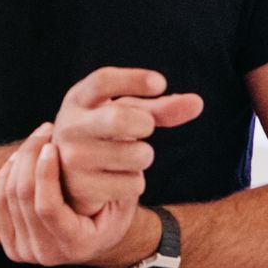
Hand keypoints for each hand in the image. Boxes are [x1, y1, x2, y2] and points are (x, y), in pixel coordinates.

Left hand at [0, 127, 144, 267]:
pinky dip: (6, 176)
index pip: (48, 208)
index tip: (51, 144)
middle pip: (23, 199)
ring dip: (19, 162)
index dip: (45, 173)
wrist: (98, 238)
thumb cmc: (115, 210)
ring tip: (37, 139)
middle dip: (30, 158)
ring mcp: (26, 253)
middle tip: (45, 130)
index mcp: (76, 246)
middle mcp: (47, 254)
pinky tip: (21, 156)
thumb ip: (115, 179)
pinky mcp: (12, 246)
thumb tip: (110, 144)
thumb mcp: (123, 197)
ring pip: (8, 198)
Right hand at [51, 66, 202, 218]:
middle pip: (118, 118)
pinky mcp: (82, 188)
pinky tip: (118, 180)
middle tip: (146, 128)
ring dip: (143, 157)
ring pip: (135, 155)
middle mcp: (69, 126)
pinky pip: (132, 184)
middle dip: (144, 123)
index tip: (160, 83)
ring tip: (128, 157)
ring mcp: (72, 158)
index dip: (134, 79)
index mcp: (78, 100)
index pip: (103, 80)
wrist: (69, 180)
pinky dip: (135, 184)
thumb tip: (198, 103)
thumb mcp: (127, 116)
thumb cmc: (105, 136)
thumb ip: (161, 108)